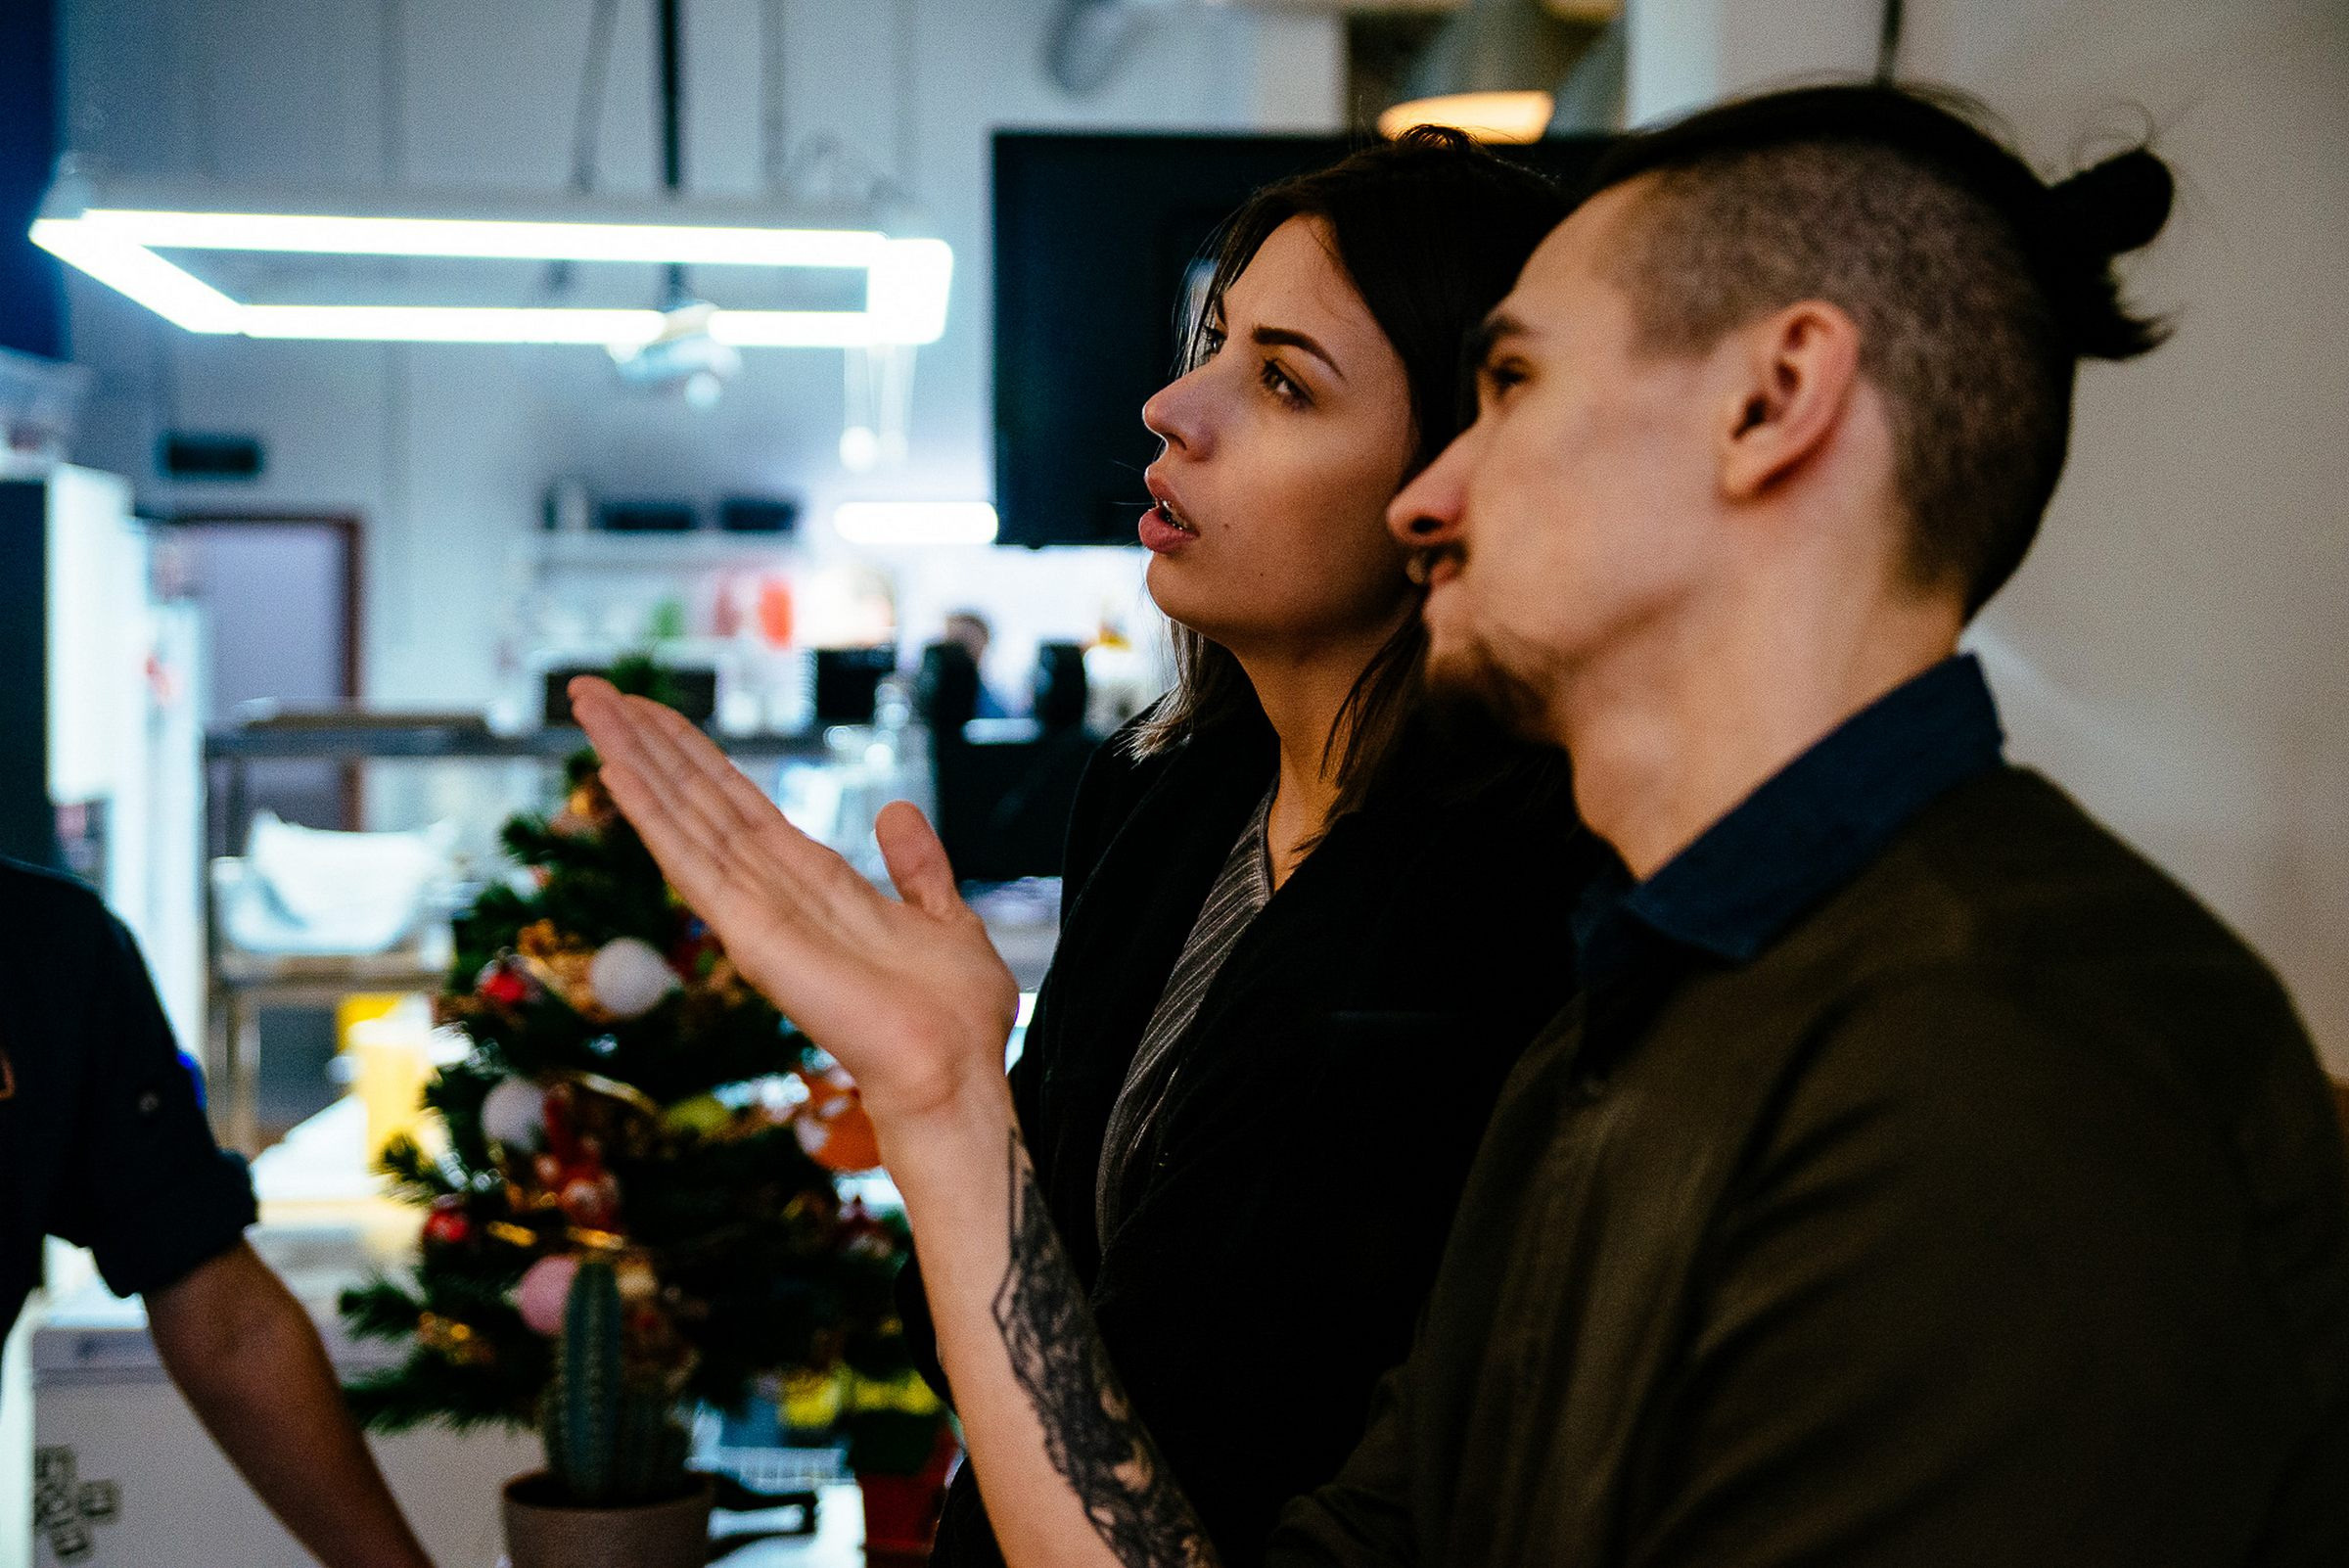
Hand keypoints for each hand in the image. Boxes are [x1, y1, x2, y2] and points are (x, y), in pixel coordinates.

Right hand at [566, 677, 1017, 1124]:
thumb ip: (917, 866)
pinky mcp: (751, 936)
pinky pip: (693, 865)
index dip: (695, 755)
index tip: (653, 709)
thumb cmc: (953, 1016)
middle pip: (697, 799)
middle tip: (593, 687)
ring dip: (634, 759)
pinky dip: (653, 817)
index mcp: (814, 881)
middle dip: (647, 742)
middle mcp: (774, 890)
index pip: (739, 802)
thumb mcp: (945, 916)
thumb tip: (895, 810)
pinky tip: (614, 772)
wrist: (955, 1071)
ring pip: (684, 819)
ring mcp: (756, 912)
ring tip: (590, 704)